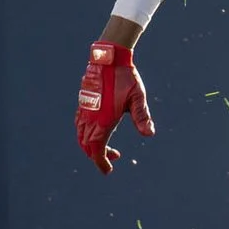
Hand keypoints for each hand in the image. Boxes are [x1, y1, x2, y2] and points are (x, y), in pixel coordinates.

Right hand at [75, 40, 153, 172]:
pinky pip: (79, 124)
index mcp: (103, 119)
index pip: (97, 149)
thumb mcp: (138, 97)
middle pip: (87, 146)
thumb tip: (149, 134)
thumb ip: (142, 116)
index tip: (108, 170)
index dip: (101, 162)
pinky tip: (97, 132)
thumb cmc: (125, 77)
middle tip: (113, 159)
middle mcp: (90, 117)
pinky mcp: (83, 103)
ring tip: (108, 148)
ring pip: (81, 136)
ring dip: (91, 146)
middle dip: (97, 156)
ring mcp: (84, 110)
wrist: (108, 58)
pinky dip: (85, 134)